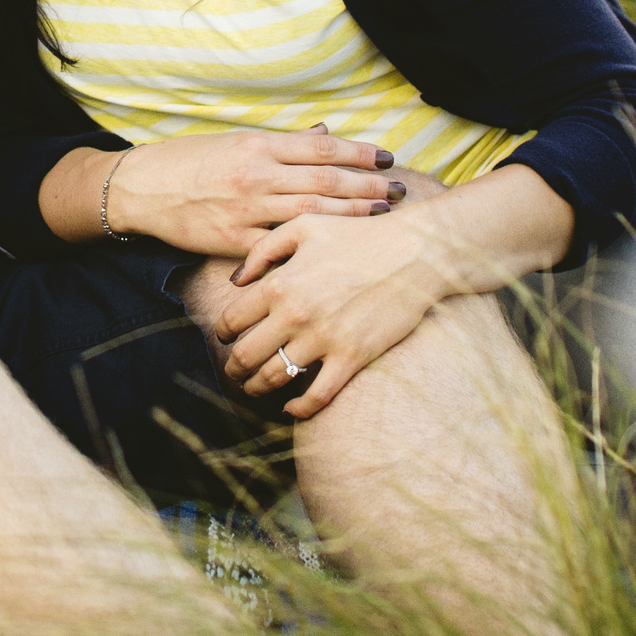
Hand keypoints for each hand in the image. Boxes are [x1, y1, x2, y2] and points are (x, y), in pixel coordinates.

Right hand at [104, 128, 405, 256]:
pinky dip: (312, 246)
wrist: (140, 189)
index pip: (321, 148)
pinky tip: (338, 249)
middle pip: (326, 181)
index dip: (359, 153)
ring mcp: (246, 210)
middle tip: (401, 190)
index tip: (387, 158)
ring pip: (312, 214)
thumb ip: (282, 142)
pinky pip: (281, 246)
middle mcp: (256, 175)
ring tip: (384, 215)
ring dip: (353, 214)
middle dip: (368, 186)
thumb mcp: (235, 140)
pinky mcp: (233, 242)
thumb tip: (325, 133)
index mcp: (257, 145)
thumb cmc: (189, 160)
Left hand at [215, 211, 447, 418]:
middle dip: (234, 368)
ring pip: (275, 377)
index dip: (222, 333)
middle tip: (234, 371)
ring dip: (257, 388)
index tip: (226, 338)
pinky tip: (291, 408)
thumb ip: (263, 251)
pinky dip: (299, 408)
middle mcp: (296, 314)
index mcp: (280, 283)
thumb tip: (235, 281)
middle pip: (246, 355)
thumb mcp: (304, 227)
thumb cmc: (358, 234)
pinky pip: (318, 396)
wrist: (413, 251)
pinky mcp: (352, 357)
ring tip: (254, 388)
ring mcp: (324, 339)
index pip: (232, 320)